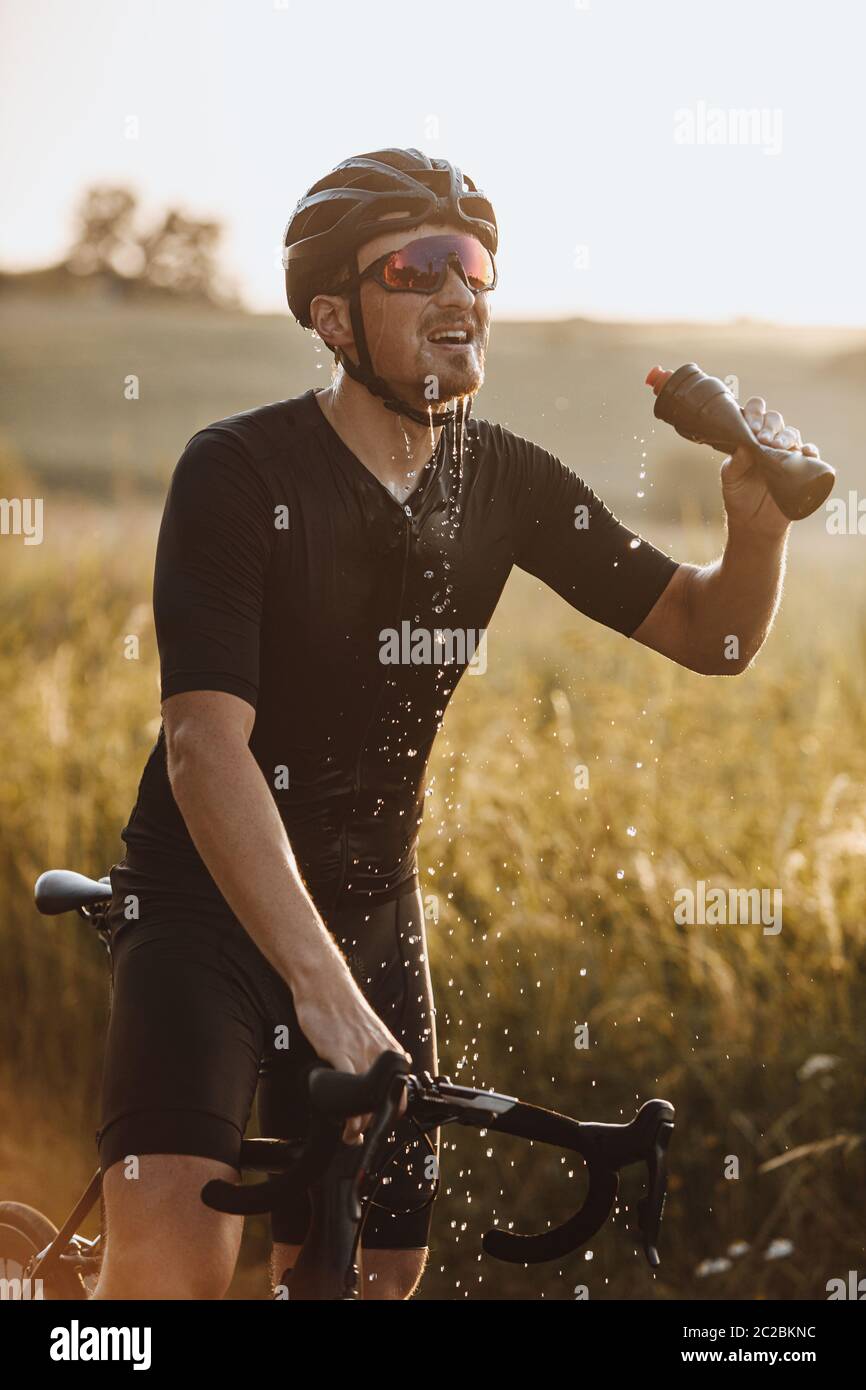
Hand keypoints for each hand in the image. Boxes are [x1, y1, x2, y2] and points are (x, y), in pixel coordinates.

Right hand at [295, 983, 409, 1143]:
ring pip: (366, 1104)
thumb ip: (378, 1053)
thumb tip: (380, 1074)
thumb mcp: (371, 1033)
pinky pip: (347, 1092)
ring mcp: (361, 1055)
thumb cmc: (343, 1008)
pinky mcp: (339, 1053)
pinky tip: (339, 1118)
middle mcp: (380, 1055)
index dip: (388, 1114)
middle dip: (371, 1125)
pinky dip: (344, 1112)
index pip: (400, 1094)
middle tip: (357, 1135)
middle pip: (383, 1104)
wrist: (324, 985)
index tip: (375, 1124)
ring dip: (357, 1126)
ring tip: (348, 1134)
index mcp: (390, 1051)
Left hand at [722, 394, 820, 537]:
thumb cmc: (738, 495)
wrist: (752, 523)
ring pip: (792, 434)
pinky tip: (805, 452)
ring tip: (777, 446)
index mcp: (750, 437)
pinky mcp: (801, 468)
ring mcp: (786, 453)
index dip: (754, 414)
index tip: (751, 428)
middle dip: (769, 425)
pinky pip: (811, 454)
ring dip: (786, 437)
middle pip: (775, 420)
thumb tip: (744, 442)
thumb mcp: (730, 478)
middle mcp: (769, 441)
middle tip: (763, 438)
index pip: (755, 413)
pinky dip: (810, 451)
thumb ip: (735, 461)